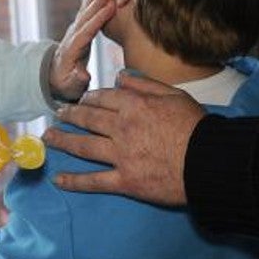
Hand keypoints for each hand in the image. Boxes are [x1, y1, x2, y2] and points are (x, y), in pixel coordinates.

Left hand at [43, 71, 205, 205]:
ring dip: (63, 141)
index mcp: (134, 105)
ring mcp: (121, 156)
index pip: (102, 98)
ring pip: (83, 147)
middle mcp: (122, 128)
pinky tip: (58, 180)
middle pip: (87, 120)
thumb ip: (145, 84)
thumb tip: (121, 76)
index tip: (80, 101)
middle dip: (69, 116)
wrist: (209, 161)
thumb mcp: (174, 95)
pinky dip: (74, 182)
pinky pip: (94, 181)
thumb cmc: (196, 127)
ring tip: (48, 138)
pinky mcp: (125, 181)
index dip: (88, 99)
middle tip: (56, 114)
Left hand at [49, 0, 116, 101]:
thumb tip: (84, 75)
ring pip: (85, 10)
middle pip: (85, 17)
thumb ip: (77, 80)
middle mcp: (72, 36)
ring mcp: (74, 30)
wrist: (54, 77)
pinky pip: (87, 10)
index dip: (97, 19)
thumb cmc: (66, 84)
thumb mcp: (71, 87)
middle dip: (97, 2)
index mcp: (72, 50)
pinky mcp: (79, 27)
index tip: (110, 7)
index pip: (86, 32)